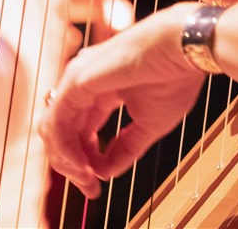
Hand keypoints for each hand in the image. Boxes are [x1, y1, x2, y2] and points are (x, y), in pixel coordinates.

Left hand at [38, 4, 205, 199]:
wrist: (184, 48)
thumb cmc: (174, 77)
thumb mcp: (149, 124)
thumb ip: (125, 148)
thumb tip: (104, 173)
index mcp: (101, 91)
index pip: (81, 132)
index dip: (87, 161)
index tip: (98, 185)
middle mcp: (84, 84)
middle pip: (63, 132)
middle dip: (73, 165)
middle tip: (90, 189)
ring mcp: (78, 79)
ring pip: (53, 129)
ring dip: (67, 160)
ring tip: (87, 179)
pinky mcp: (77, 80)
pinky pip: (57, 123)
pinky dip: (66, 149)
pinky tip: (83, 166)